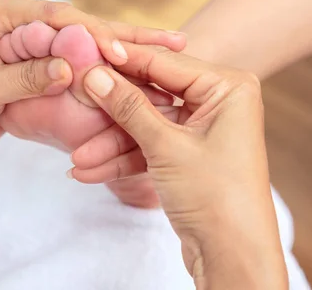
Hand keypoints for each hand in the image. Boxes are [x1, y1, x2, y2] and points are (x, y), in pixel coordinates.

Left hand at [0, 0, 182, 155]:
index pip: (57, 18)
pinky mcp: (40, 61)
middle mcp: (20, 20)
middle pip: (81, 25)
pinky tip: (139, 69)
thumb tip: (68, 68)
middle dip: (125, 36)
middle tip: (172, 40)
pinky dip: (109, 67)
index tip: (121, 54)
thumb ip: (22, 77)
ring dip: (126, 48)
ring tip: (171, 48)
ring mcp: (33, 40)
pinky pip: (80, 62)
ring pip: (87, 42)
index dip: (93, 35)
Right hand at [71, 44, 287, 288]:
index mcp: (227, 87)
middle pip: (152, 95)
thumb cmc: (217, 196)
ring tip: (77, 160)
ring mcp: (203, 128)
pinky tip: (92, 172)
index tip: (87, 54)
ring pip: (148, 125)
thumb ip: (129, 106)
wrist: (234, 257)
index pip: (164, 63)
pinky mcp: (190, 153)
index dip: (123, 60)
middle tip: (77, 104)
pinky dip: (126, 159)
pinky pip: (152, 145)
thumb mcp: (166, 146)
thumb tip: (95, 74)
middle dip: (113, 112)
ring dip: (113, 144)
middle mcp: (218, 101)